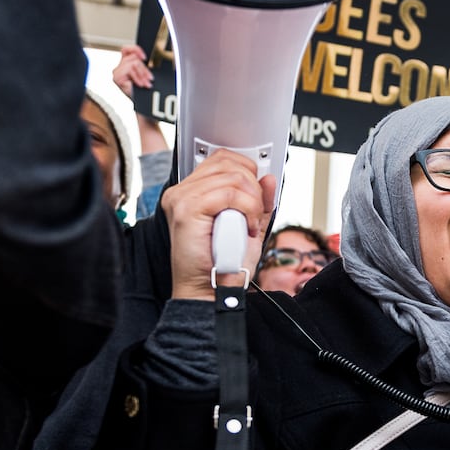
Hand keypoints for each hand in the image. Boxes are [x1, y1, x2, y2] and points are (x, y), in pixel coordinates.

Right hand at [111, 44, 152, 97]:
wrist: (141, 103)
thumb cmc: (142, 90)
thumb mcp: (143, 73)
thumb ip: (141, 64)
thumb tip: (143, 57)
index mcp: (124, 64)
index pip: (125, 49)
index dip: (135, 49)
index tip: (144, 57)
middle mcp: (119, 68)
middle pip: (133, 57)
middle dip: (144, 68)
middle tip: (150, 78)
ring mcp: (116, 73)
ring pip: (133, 63)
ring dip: (142, 74)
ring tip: (146, 83)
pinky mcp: (116, 77)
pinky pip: (130, 69)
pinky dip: (137, 77)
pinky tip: (140, 84)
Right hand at [159, 150, 276, 300]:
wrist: (210, 291)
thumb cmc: (224, 264)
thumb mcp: (250, 224)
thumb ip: (258, 200)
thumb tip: (268, 178)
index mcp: (192, 190)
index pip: (223, 158)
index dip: (247, 171)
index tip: (257, 196)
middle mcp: (183, 191)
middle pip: (230, 163)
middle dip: (253, 188)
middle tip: (255, 216)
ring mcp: (181, 198)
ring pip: (233, 178)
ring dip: (253, 203)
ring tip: (250, 226)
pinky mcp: (187, 210)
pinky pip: (229, 194)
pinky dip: (248, 210)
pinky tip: (247, 229)